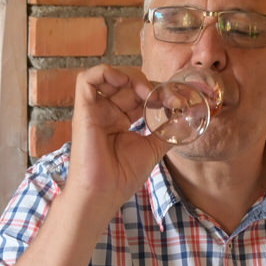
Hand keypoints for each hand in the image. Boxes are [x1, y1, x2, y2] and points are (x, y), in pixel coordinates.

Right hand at [62, 65, 170, 218]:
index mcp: (119, 121)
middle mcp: (106, 113)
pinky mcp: (83, 110)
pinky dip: (107, 73)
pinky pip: (87, 78)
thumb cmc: (122, 177)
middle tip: (165, 97)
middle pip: (126, 83)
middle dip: (148, 84)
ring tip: (145, 91)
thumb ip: (164, 133)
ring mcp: (94, 110)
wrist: (103, 193)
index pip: (137, 95)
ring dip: (130, 77)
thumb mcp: (151, 150)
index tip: (175, 101)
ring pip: (108, 76)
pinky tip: (125, 84)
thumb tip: (183, 121)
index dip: (156, 92)